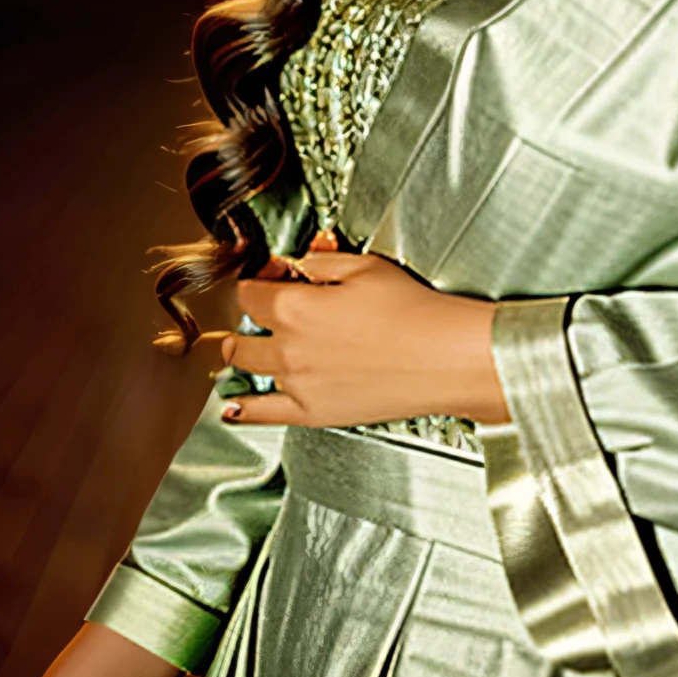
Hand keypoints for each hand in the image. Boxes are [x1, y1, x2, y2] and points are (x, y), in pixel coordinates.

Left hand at [222, 248, 507, 428]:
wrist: (443, 357)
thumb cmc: (413, 311)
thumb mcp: (366, 267)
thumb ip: (322, 262)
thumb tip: (300, 261)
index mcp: (295, 306)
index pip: (249, 292)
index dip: (258, 280)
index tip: (272, 277)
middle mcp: (288, 347)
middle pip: (241, 334)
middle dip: (246, 320)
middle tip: (261, 315)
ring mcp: (297, 384)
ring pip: (247, 369)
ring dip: (244, 356)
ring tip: (245, 350)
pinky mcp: (312, 412)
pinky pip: (262, 415)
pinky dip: (242, 409)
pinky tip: (234, 407)